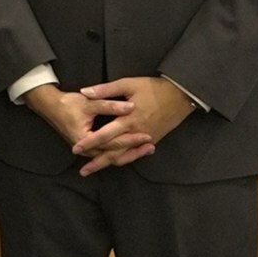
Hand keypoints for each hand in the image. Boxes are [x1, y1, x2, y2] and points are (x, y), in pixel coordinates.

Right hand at [23, 83, 137, 172]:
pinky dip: (122, 151)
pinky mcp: (91, 147)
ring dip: (130, 153)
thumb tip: (130, 106)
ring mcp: (89, 150)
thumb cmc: (68, 104)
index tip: (146, 135)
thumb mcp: (89, 102)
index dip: (130, 139)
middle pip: (114, 156)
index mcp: (85, 140)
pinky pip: (109, 153)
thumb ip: (110, 105)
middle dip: (134, 152)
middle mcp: (87, 149)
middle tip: (151, 146)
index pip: (113, 143)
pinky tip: (135, 148)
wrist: (51, 106)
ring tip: (148, 149)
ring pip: (112, 157)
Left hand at [71, 76, 196, 174]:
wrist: (181, 95)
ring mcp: (146, 138)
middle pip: (114, 153)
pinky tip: (116, 161)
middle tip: (83, 171)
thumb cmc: (154, 88)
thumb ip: (105, 90)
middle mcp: (136, 133)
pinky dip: (125, 159)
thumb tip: (85, 92)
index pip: (104, 135)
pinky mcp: (153, 139)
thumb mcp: (128, 84)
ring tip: (95, 169)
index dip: (89, 143)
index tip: (76, 148)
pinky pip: (136, 153)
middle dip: (97, 163)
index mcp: (128, 120)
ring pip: (125, 156)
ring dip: (110, 163)